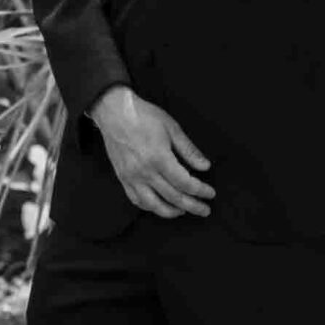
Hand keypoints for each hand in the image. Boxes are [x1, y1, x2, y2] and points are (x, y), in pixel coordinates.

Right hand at [90, 86, 212, 218]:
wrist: (114, 112)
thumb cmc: (144, 116)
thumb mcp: (172, 128)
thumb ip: (188, 150)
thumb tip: (205, 166)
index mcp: (159, 158)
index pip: (185, 183)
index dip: (200, 190)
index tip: (210, 193)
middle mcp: (145, 172)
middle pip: (173, 197)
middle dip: (192, 205)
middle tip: (205, 210)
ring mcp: (131, 177)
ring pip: (154, 205)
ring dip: (172, 212)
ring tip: (184, 211)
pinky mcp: (122, 178)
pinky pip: (137, 200)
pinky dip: (150, 207)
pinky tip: (160, 206)